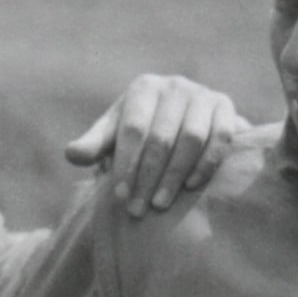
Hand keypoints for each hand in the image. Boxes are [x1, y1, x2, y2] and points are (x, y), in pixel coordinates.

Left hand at [64, 74, 258, 215]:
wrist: (185, 121)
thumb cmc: (141, 132)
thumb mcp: (115, 136)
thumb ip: (94, 145)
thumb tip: (72, 155)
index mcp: (143, 89)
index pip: (134, 129)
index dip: (127, 164)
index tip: (120, 197)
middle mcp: (174, 85)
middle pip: (161, 137)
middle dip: (148, 177)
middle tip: (139, 210)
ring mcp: (203, 94)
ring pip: (191, 138)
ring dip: (175, 175)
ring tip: (161, 204)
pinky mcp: (226, 107)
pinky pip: (220, 137)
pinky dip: (207, 163)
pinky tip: (192, 187)